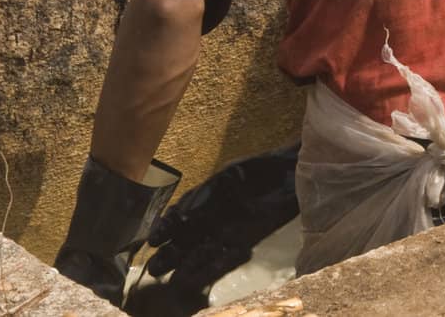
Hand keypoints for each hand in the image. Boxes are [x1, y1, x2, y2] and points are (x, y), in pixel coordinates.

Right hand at [143, 144, 300, 291]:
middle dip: (168, 254)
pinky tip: (202, 271)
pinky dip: (213, 265)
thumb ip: (207, 194)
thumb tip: (183, 216)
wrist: (291, 173)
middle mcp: (210, 218)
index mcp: (202, 200)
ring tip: (171, 276)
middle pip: (183, 240)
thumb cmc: (259, 169)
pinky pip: (224, 257)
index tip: (153, 240)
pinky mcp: (245, 241)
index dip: (163, 229)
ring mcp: (226, 231)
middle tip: (155, 267)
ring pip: (199, 252)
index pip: (176, 217)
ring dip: (186, 264)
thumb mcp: (230, 176)